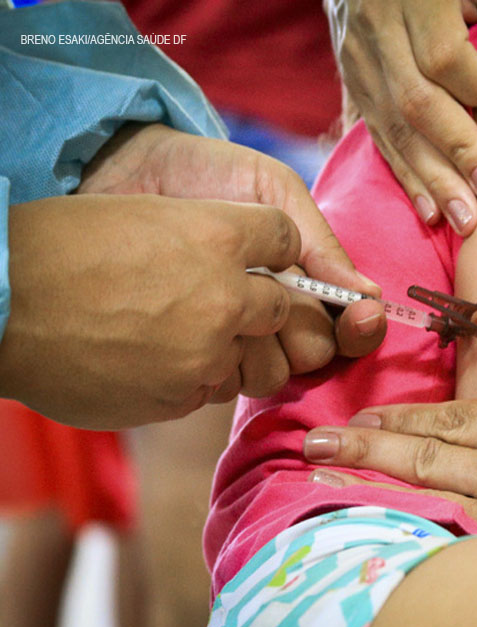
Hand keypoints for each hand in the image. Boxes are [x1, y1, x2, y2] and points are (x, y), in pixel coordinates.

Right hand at [0, 194, 300, 428]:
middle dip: (259, 306)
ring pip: (250, 358)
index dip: (277, 248)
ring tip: (176, 336)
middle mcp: (224, 297)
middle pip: (281, 307)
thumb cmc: (59, 249)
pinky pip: (210, 390)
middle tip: (219, 303)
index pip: (287, 239)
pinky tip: (149, 360)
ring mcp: (204, 354)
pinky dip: (191, 378)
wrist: (0, 307)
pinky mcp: (180, 398)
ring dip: (227, 349)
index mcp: (217, 237)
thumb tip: (244, 262)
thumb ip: (207, 237)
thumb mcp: (143, 217)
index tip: (265, 258)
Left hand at [79, 123, 386, 383]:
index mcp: (303, 282)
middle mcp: (276, 317)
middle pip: (316, 354)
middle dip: (304, 331)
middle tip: (272, 294)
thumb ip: (316, 238)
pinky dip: (221, 363)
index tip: (359, 316)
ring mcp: (235, 339)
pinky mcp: (192, 356)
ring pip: (275, 374)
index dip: (360, 328)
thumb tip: (367, 293)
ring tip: (227, 307)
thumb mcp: (271, 189)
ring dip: (262, 347)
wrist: (123, 174)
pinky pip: (224, 382)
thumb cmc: (204, 174)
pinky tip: (199, 330)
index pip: (349, 327)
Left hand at [304, 314, 476, 556]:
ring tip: (323, 481)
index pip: (450, 418)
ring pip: (425, 492)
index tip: (361, 417)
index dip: (401, 418)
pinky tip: (374, 533)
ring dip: (371, 485)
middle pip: (423, 451)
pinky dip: (409, 530)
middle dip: (364, 445)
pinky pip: (451, 537)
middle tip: (315, 443)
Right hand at [326, 0, 476, 234]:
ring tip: (464, 221)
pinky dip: (405, 176)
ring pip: (393, 129)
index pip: (443, 58)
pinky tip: (429, 210)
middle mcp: (377, 32)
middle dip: (457, 153)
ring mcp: (357, 61)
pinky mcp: (352, 84)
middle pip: (416, 104)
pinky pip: (377, 137)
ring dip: (430, 179)